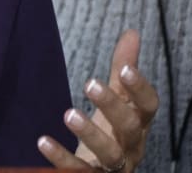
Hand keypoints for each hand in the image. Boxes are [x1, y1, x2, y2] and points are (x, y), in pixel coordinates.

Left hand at [38, 29, 158, 171]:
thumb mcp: (119, 101)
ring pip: (109, 154)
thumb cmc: (113, 131)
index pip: (148, 106)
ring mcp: (113, 165)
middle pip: (128, 127)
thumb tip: (131, 32)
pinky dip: (61, 159)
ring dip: (89, 134)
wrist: (104, 172)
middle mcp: (130, 146)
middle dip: (112, 106)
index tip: (126, 68)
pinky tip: (43, 141)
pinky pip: (79, 170)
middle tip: (90, 83)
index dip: (140, 88)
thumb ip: (122, 72)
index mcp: (138, 123)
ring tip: (68, 113)